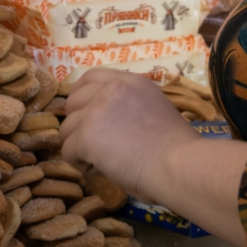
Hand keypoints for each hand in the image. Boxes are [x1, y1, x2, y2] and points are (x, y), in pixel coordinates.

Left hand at [60, 69, 200, 200]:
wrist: (180, 165)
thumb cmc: (179, 149)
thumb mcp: (155, 110)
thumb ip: (130, 108)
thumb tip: (110, 124)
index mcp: (131, 82)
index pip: (92, 77)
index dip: (82, 95)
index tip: (84, 113)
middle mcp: (111, 89)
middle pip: (73, 100)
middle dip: (77, 122)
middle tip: (90, 142)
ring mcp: (97, 110)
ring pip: (67, 128)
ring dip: (77, 145)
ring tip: (95, 160)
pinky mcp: (87, 135)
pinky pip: (68, 150)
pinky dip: (77, 163)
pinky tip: (94, 169)